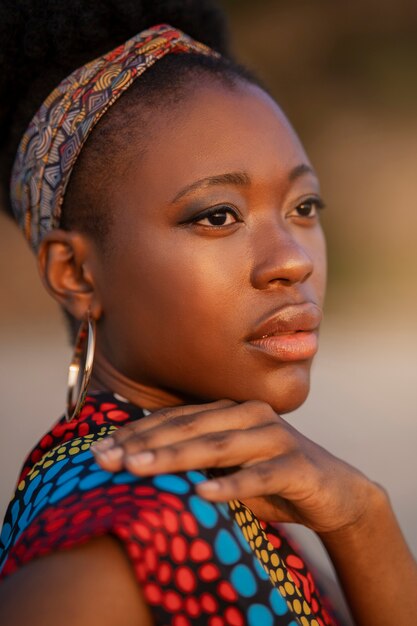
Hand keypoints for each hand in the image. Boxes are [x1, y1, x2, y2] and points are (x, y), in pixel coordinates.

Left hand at [91, 398, 378, 532]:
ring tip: (139, 469)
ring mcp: (275, 436)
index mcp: (230, 410)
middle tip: (107, 459)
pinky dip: (233, 485)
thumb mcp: (229, 466)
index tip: (100, 451)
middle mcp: (250, 415)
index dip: (138, 433)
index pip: (176, 418)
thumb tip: (137, 463)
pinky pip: (260, 475)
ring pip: (219, 446)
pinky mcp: (297, 465)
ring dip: (177, 457)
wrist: (333, 492)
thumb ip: (196, 459)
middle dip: (145, 443)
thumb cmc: (269, 477)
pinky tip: (204, 494)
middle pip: (191, 427)